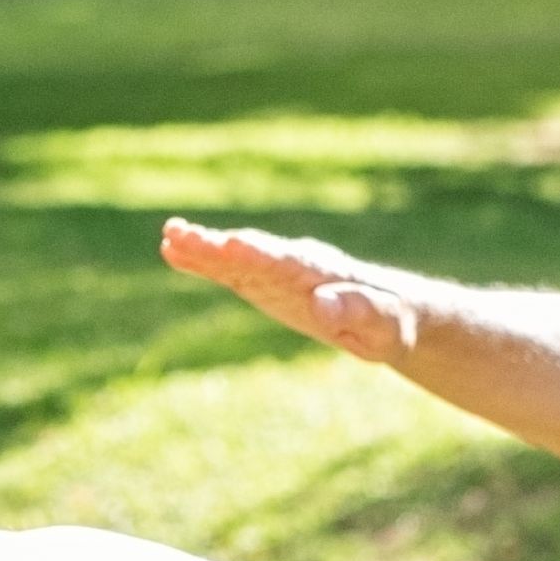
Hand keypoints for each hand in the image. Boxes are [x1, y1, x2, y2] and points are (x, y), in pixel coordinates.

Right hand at [161, 217, 436, 362]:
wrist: (390, 312)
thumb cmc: (391, 322)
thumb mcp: (383, 325)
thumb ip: (356, 312)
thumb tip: (321, 305)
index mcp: (324, 273)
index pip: (286, 261)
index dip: (259, 254)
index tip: (231, 244)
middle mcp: (295, 264)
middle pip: (252, 252)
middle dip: (218, 246)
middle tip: (182, 234)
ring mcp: (277, 271)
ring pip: (235, 257)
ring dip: (202, 248)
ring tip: (168, 236)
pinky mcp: (265, 283)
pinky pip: (230, 270)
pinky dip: (204, 262)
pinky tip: (172, 251)